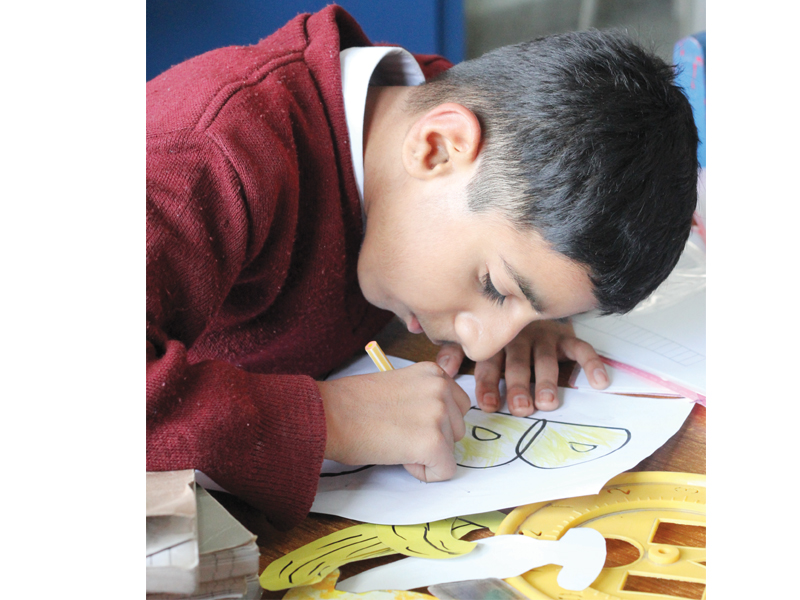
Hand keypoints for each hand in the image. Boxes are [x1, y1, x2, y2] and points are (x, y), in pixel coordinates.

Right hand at [317, 362, 470, 481]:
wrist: (328, 415)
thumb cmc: (351, 405)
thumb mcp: (398, 386)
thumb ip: (424, 398)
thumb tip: (437, 422)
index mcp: (433, 372)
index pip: (456, 406)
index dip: (433, 422)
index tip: (407, 421)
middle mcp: (441, 388)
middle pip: (458, 429)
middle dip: (434, 439)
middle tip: (398, 432)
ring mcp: (439, 414)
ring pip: (451, 451)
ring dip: (428, 454)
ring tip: (395, 441)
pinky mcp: (433, 442)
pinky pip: (444, 471)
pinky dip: (423, 473)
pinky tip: (398, 456)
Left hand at [435, 319, 608, 416]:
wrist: (528, 294)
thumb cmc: (498, 326)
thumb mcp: (473, 336)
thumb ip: (456, 352)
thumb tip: (442, 369)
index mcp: (494, 339)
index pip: (488, 362)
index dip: (487, 383)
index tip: (488, 405)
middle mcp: (519, 336)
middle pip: (517, 362)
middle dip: (517, 386)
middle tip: (520, 407)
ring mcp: (544, 335)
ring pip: (545, 358)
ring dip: (547, 380)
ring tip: (548, 402)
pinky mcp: (567, 336)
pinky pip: (582, 349)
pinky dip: (592, 364)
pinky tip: (599, 382)